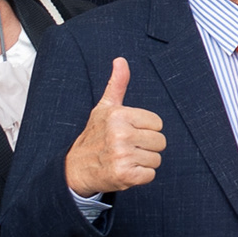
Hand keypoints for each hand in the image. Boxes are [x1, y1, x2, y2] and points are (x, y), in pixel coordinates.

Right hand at [62, 55, 166, 197]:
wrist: (76, 168)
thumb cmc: (95, 135)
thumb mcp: (104, 108)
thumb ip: (117, 85)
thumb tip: (121, 60)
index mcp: (119, 115)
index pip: (157, 123)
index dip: (146, 129)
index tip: (128, 132)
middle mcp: (120, 134)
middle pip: (160, 141)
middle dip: (147, 146)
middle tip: (127, 147)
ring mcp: (122, 155)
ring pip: (156, 159)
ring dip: (143, 162)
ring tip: (125, 158)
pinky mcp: (125, 175)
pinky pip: (151, 175)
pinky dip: (140, 176)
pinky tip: (125, 170)